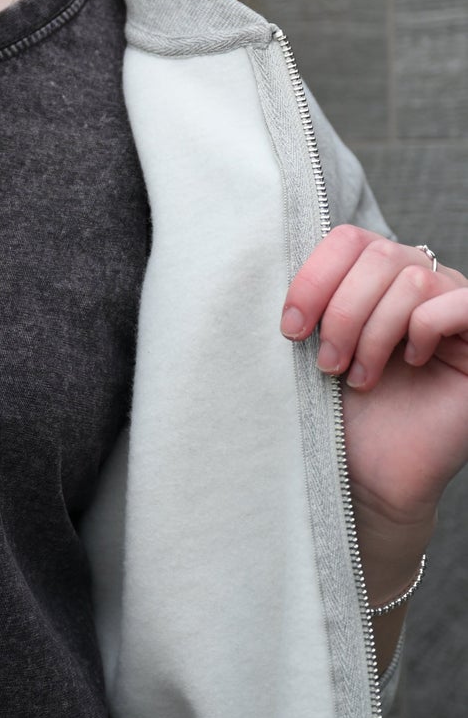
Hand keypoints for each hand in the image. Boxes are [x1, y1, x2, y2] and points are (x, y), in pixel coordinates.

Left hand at [281, 226, 467, 528]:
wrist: (368, 478)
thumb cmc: (336, 417)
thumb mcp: (311, 350)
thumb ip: (308, 304)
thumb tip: (269, 266)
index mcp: (374, 280)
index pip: (348, 239)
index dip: (315, 276)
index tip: (290, 329)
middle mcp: (420, 285)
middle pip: (380, 255)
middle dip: (341, 311)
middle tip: (326, 363)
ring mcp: (455, 310)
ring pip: (413, 279)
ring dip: (373, 331)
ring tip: (358, 376)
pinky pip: (461, 301)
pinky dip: (425, 327)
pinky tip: (411, 361)